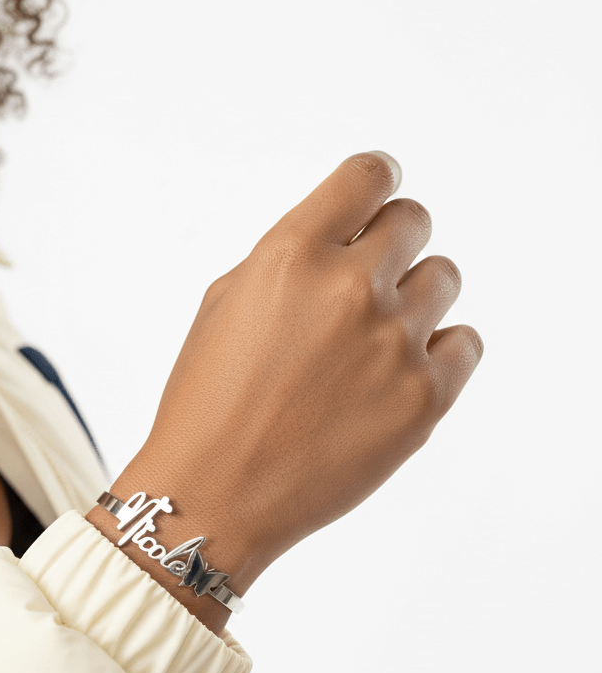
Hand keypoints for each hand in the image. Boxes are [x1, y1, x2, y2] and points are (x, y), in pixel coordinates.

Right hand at [89, 151, 482, 630]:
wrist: (214, 497)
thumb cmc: (207, 405)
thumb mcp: (223, 304)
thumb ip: (289, 258)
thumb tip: (343, 238)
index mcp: (292, 255)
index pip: (369, 176)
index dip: (376, 184)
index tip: (378, 199)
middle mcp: (349, 289)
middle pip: (415, 221)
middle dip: (392, 242)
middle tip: (368, 281)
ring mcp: (393, 345)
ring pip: (444, 279)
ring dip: (413, 297)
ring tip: (373, 339)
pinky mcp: (424, 399)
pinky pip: (464, 343)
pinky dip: (438, 351)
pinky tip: (396, 374)